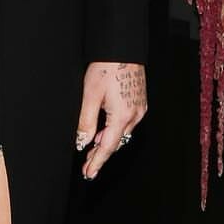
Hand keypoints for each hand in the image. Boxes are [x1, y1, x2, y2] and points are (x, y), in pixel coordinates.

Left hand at [75, 60, 146, 178]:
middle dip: (100, 154)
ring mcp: (140, 109)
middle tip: (86, 165)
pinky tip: (105, 131)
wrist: (123, 49)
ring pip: (122, 133)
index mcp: (122, 116)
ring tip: (92, 150)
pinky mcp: (140, 102)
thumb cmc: (106, 68)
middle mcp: (135, 115)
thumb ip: (86, 122)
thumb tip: (82, 142)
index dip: (97, 162)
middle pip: (116, 143)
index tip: (89, 174)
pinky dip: (115, 130)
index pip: (107, 147)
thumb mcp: (90, 96)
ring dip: (107, 142)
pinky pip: (127, 123)